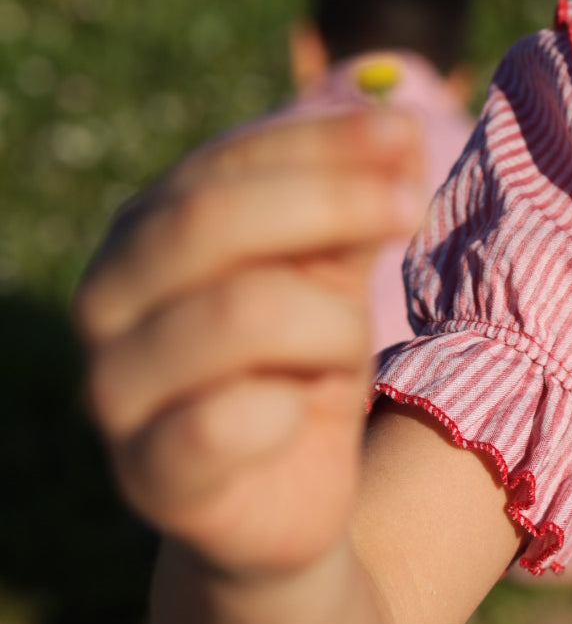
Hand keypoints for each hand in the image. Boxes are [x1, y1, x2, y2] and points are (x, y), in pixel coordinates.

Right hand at [75, 107, 424, 579]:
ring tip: (347, 353)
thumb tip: (402, 125)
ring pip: (239, 312)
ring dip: (329, 324)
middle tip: (411, 206)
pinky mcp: (147, 475)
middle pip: (207, 219)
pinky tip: (300, 415)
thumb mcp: (334, 273)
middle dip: (328, 202)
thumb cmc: (302, 361)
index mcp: (145, 230)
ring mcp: (116, 388)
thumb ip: (353, 206)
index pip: (228, 161)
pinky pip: (222, 422)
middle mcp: (108, 297)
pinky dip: (287, 410)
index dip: (319, 142)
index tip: (404, 134)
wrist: (286, 497)